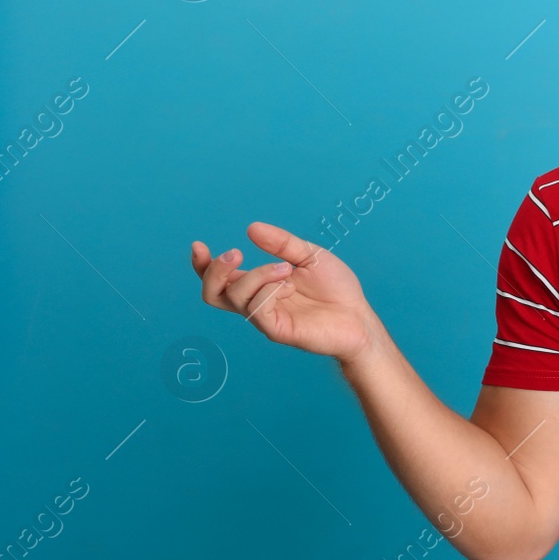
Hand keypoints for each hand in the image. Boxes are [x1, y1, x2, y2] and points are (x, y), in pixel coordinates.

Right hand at [191, 222, 380, 361]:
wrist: (359, 316)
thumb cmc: (336, 289)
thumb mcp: (309, 256)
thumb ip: (282, 244)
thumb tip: (251, 229)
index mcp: (259, 285)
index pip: (220, 279)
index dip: (202, 265)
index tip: (199, 245)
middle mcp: (257, 302)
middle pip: (212, 293)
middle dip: (215, 270)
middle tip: (236, 254)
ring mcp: (266, 318)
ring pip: (236, 297)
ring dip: (258, 274)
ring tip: (286, 269)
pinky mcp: (278, 330)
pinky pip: (257, 310)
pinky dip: (268, 291)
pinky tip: (289, 286)